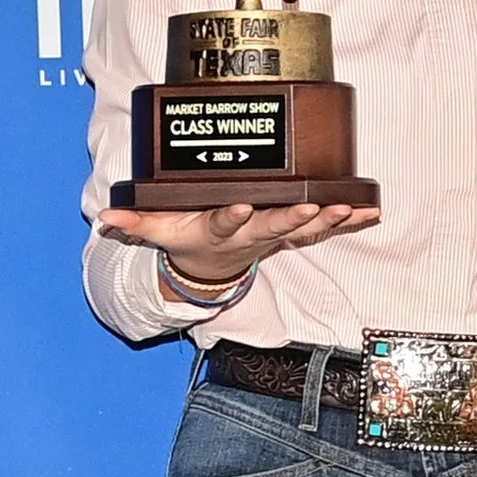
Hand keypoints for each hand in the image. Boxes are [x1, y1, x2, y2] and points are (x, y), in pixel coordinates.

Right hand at [95, 200, 379, 290]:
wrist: (212, 271)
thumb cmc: (189, 240)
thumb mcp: (161, 233)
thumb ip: (137, 223)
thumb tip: (105, 219)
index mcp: (220, 229)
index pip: (226, 222)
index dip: (235, 215)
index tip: (243, 205)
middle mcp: (252, 233)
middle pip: (276, 227)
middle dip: (295, 219)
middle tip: (312, 209)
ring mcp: (275, 235)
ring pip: (306, 229)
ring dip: (329, 219)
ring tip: (349, 208)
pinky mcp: (292, 233)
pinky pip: (324, 228)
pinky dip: (348, 220)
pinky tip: (371, 211)